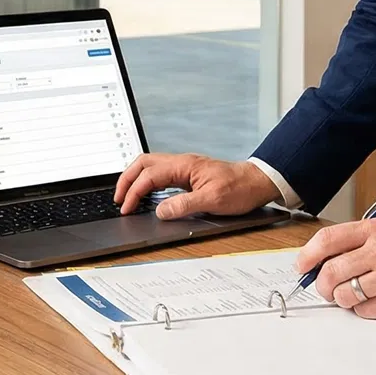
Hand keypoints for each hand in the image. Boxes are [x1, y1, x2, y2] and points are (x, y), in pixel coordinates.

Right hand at [114, 153, 280, 218]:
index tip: (126, 208)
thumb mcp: (213, 200)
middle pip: (143, 163)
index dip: (134, 192)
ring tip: (127, 196)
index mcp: (184, 166)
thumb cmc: (240, 188)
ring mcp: (184, 168)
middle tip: (118, 199)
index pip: (149, 175)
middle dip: (126, 179)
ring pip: (150, 167)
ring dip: (135, 179)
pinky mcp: (188, 175)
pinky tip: (146, 195)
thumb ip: (184, 205)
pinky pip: (160, 174)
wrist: (257, 182)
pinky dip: (147, 183)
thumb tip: (160, 211)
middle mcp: (182, 163)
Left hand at [296, 218, 375, 320]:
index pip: (327, 240)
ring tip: (356, 294)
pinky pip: (364, 311)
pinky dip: (364, 309)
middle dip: (322, 284)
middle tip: (327, 288)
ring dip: (344, 298)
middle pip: (330, 272)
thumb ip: (359, 243)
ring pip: (345, 295)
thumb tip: (322, 263)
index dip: (308, 256)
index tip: (303, 266)